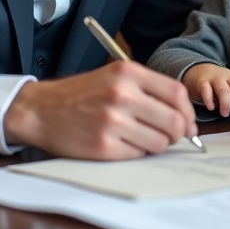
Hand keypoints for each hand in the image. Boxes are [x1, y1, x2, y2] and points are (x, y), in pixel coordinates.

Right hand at [3, 60, 197, 159]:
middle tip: (172, 136)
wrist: (41, 110)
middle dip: (179, 133)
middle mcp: (122, 95)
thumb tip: (184, 117)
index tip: (188, 122)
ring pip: (159, 142)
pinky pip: (139, 155)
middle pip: (174, 121)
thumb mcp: (115, 76)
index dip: (188, 112)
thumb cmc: (82, 94)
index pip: (177, 94)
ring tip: (142, 138)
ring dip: (157, 144)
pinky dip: (137, 152)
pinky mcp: (103, 146)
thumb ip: (148, 89)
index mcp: (128, 73)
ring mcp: (112, 122)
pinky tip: (124, 144)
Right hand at [182, 63, 229, 117]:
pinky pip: (206, 91)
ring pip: (224, 91)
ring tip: (225, 114)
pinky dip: (209, 101)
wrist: (198, 70)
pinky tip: (211, 107)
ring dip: (226, 105)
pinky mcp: (202, 82)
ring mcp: (215, 78)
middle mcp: (228, 77)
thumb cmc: (219, 83)